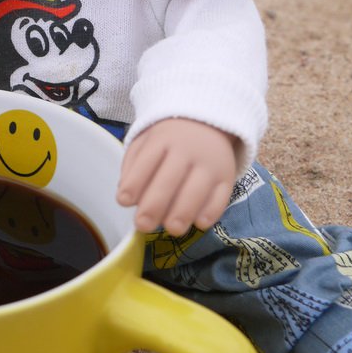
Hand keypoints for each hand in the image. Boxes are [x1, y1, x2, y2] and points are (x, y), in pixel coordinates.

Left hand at [116, 118, 236, 235]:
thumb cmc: (168, 140)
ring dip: (183, 213)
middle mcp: (187, 150)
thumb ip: (132, 166)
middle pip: (169, 179)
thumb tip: (126, 196)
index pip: (146, 162)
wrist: (207, 123)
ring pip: (197, 191)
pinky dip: (211, 212)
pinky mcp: (228, 176)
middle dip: (154, 206)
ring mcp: (210, 163)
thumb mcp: (145, 141)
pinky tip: (199, 223)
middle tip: (143, 225)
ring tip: (172, 229)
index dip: (134, 183)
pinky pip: (221, 197)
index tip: (123, 202)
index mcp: (162, 140)